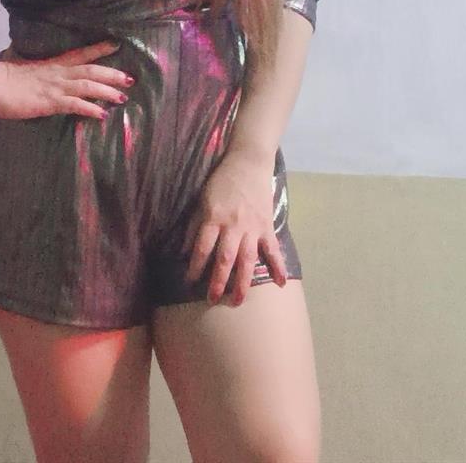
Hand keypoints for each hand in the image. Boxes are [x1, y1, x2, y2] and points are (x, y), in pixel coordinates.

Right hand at [0, 39, 133, 120]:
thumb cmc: (3, 77)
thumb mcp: (24, 70)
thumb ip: (35, 70)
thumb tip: (35, 70)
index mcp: (52, 64)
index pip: (80, 54)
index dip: (99, 49)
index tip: (116, 44)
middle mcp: (58, 73)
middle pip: (91, 70)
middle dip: (112, 73)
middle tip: (130, 78)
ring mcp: (55, 87)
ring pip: (88, 86)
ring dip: (107, 91)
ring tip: (123, 96)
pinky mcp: (50, 102)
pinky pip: (75, 105)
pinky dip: (91, 109)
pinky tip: (102, 115)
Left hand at [181, 149, 286, 304]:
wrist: (249, 163)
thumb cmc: (222, 181)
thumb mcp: (202, 199)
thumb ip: (195, 225)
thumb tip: (185, 250)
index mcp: (214, 218)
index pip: (202, 248)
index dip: (195, 266)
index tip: (189, 282)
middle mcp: (233, 226)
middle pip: (225, 258)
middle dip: (218, 281)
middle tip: (212, 300)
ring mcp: (252, 227)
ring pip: (247, 259)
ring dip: (243, 282)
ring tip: (238, 301)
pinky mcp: (266, 226)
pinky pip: (273, 249)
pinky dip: (278, 266)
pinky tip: (280, 283)